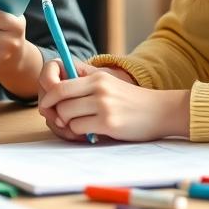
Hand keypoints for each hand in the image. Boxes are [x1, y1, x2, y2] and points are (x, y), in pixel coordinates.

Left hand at [37, 59, 187, 141]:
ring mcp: (103, 103)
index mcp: (96, 75)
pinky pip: (77, 127)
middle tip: (57, 119)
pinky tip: (90, 133)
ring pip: (64, 113)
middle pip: (57, 95)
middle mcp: (98, 86)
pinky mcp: (108, 122)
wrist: (161, 111)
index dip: (47, 92)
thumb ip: (84, 86)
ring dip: (67, 123)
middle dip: (51, 109)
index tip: (48, 102)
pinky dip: (78, 132)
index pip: (58, 78)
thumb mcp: (108, 85)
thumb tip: (52, 96)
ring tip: (78, 126)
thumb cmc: (131, 102)